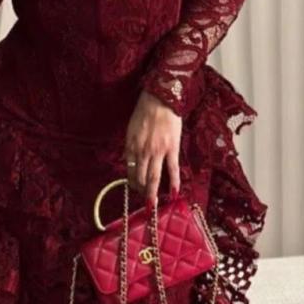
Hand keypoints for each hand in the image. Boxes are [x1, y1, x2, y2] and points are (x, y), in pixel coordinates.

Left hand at [125, 90, 181, 206]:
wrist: (160, 98)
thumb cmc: (144, 111)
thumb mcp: (131, 129)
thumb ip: (130, 146)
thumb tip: (129, 160)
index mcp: (131, 146)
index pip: (130, 171)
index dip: (132, 183)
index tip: (135, 190)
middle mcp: (143, 152)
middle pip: (141, 178)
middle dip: (142, 191)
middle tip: (145, 202)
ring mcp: (158, 151)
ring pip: (154, 177)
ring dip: (153, 192)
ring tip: (153, 204)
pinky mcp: (172, 148)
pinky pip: (172, 169)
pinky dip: (173, 182)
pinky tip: (174, 193)